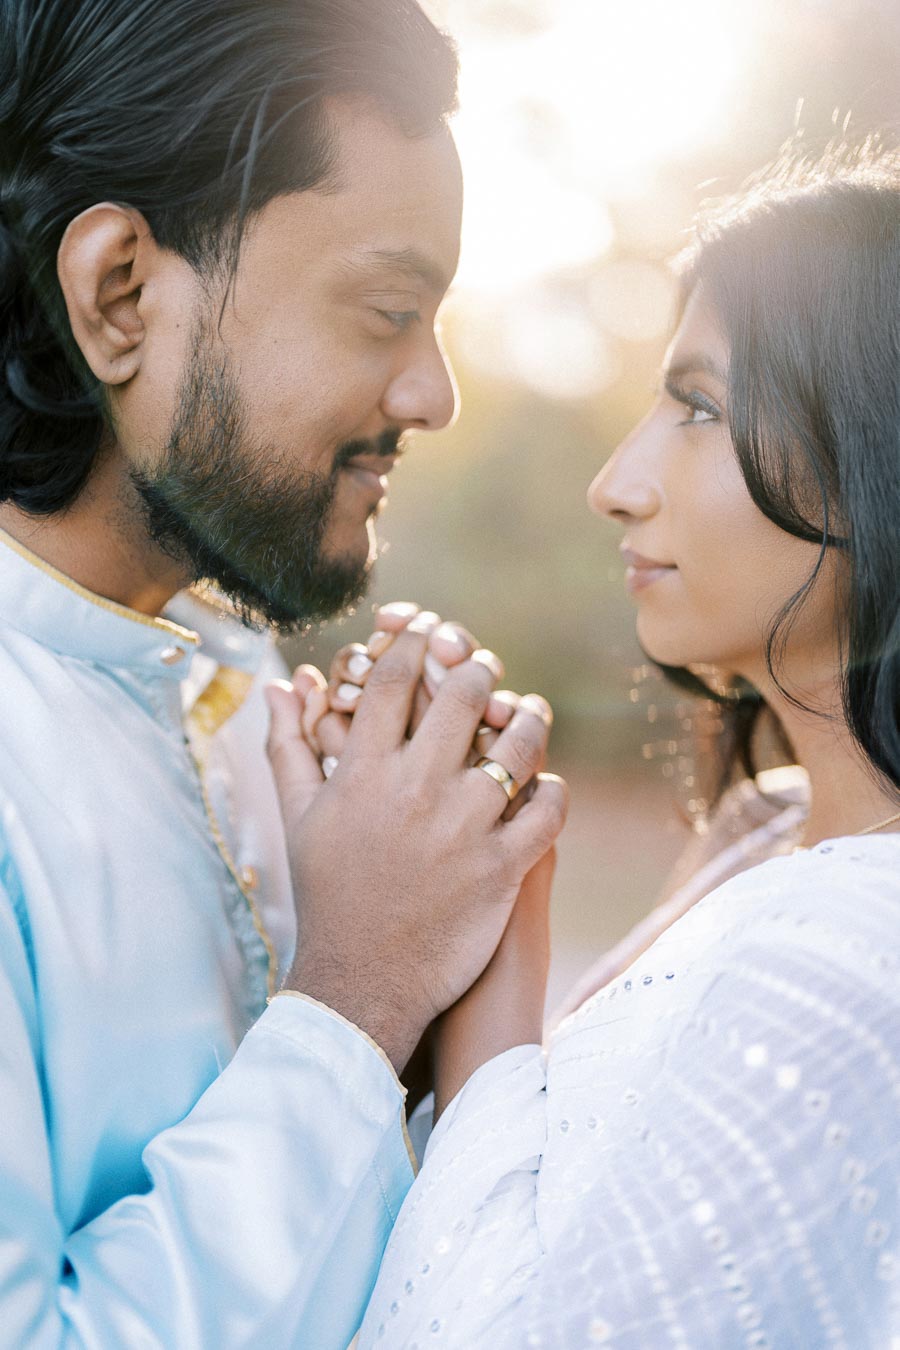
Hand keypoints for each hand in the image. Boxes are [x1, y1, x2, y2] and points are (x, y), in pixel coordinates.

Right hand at [266, 625, 567, 1070]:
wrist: (360, 982)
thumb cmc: (326, 894)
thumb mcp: (299, 817)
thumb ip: (290, 744)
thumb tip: (281, 684)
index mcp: (362, 773)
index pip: (393, 680)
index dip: (416, 644)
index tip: (431, 632)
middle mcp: (414, 791)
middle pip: (460, 696)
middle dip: (477, 669)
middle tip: (484, 668)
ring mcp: (462, 829)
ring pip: (516, 746)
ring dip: (529, 719)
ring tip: (529, 712)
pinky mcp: (501, 870)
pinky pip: (547, 811)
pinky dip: (554, 790)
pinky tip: (547, 784)